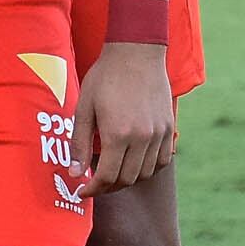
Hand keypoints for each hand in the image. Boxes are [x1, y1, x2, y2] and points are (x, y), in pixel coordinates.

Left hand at [75, 43, 178, 196]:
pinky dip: (148, 168)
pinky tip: (133, 162)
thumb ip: (79, 143)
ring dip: (127, 179)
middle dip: (108, 187)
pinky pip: (162, 160)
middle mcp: (143, 138)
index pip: (107, 177)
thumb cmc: (105, 78)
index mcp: (118, 134)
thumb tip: (75, 173)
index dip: (93, 189)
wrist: (136, 54)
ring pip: (145, 173)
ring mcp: (160, 134)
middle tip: (94, 184)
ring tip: (111, 173)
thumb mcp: (84, 108)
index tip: (82, 191)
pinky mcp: (170, 128)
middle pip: (127, 179)